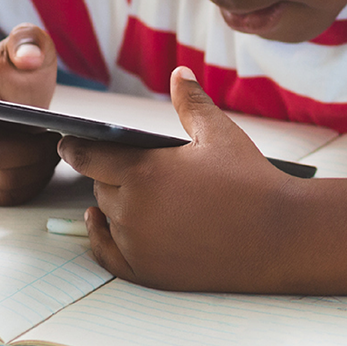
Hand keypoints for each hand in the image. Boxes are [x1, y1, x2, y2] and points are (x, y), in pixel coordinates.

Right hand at [0, 25, 61, 205]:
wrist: (11, 94)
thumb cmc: (15, 69)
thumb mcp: (27, 43)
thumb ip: (27, 40)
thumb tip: (27, 57)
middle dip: (26, 151)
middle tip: (54, 137)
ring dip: (33, 169)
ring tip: (52, 148)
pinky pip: (2, 197)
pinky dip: (30, 185)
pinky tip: (45, 165)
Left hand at [60, 67, 296, 290]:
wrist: (280, 236)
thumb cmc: (252, 181)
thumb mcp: (221, 133)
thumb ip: (192, 103)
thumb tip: (179, 73)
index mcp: (145, 172)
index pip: (89, 157)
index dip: (75, 147)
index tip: (66, 142)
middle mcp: (133, 211)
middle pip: (99, 186)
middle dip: (105, 174)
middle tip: (114, 164)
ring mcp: (139, 245)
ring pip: (106, 217)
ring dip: (110, 204)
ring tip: (116, 190)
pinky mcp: (149, 272)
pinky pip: (108, 255)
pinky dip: (100, 238)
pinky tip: (99, 224)